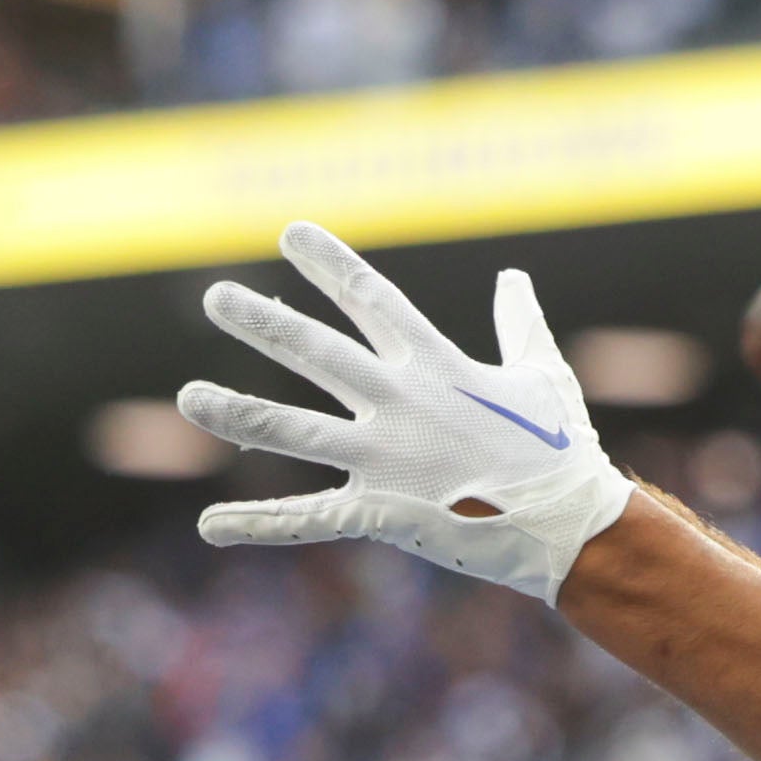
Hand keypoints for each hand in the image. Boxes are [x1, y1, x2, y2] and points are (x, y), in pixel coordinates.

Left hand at [180, 223, 637, 601]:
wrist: (572, 529)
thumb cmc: (563, 452)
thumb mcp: (544, 376)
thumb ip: (520, 325)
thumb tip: (514, 278)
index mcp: (438, 366)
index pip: (373, 299)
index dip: (330, 263)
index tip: (290, 231)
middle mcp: (401, 403)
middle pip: (316, 352)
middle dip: (262, 322)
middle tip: (217, 297)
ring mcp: (385, 458)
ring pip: (292, 430)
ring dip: (236, 411)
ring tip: (188, 398)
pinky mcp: (380, 512)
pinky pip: (308, 519)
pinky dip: (257, 525)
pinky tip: (210, 526)